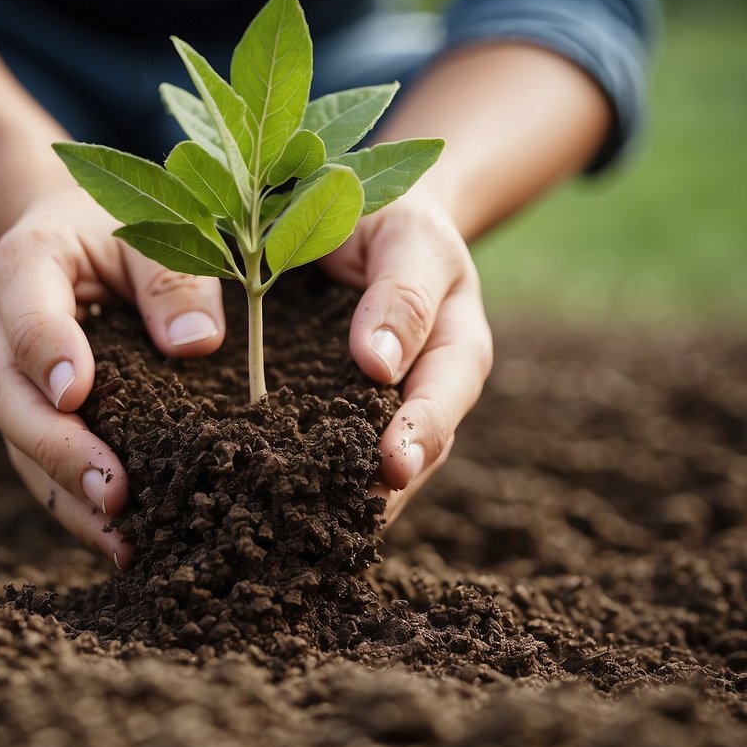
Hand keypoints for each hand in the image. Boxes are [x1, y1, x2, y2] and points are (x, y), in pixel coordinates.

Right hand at [0, 184, 226, 566]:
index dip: (48, 354)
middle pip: (9, 398)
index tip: (79, 394)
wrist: (61, 235)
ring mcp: (1, 379)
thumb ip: (171, 278)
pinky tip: (120, 542)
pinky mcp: (21, 417)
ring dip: (67, 496)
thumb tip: (198, 345)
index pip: (26, 314)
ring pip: (17, 446)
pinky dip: (73, 507)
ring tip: (122, 540)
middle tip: (112, 491)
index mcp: (23, 267)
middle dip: (59, 450)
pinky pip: (36, 467)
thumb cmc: (112, 231)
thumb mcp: (147, 233)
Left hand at [320, 193, 493, 524]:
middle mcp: (431, 374)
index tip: (393, 462)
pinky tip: (293, 514)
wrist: (369, 210)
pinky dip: (329, 483)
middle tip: (358, 521)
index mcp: (452, 326)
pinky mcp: (350, 409)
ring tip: (320, 536)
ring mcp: (394, 396)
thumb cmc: (384, 212)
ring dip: (359, 497)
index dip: (423, 425)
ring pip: (390, 458)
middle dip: (392, 482)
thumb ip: (399, 291)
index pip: (447, 381)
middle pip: (425, 439)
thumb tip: (378, 365)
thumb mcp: (401, 232)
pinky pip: (346, 451)